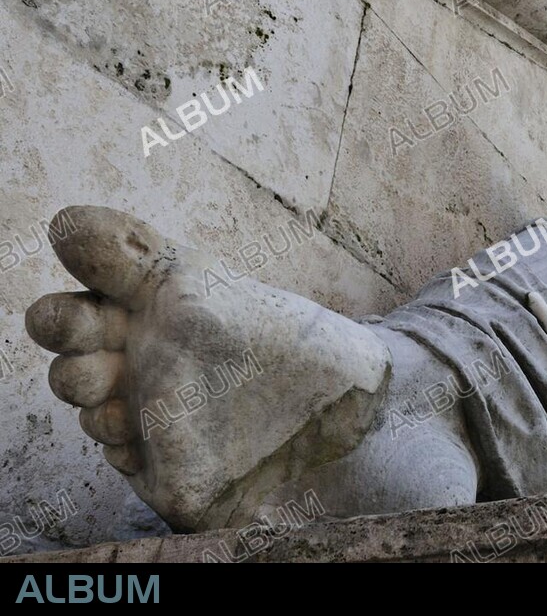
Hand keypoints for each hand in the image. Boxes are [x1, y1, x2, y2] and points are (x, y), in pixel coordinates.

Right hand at [25, 207, 389, 530]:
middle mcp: (135, 370)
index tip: (82, 318)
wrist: (340, 392)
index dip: (61, 320)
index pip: (70, 320)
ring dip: (99, 408)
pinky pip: (125, 464)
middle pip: (68, 372)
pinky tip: (149, 437)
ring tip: (128, 400)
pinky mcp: (170, 471)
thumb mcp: (201, 284)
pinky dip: (128, 449)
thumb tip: (63, 221)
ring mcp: (149, 422)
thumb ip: (130, 257)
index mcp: (138, 320)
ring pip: (92, 417)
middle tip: (98, 363)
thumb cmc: (273, 329)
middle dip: (72, 369)